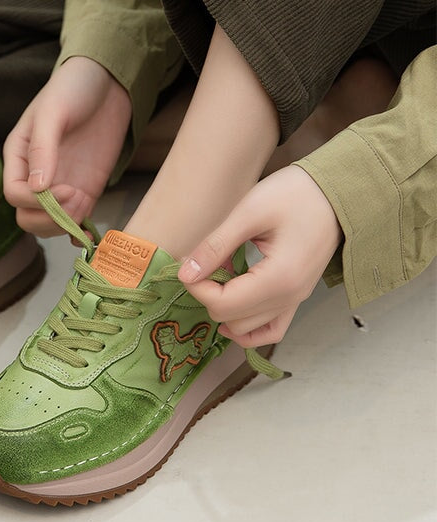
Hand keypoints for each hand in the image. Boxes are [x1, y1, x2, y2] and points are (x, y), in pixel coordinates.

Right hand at [3, 56, 131, 235]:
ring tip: (85, 201)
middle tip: (75, 201)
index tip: (65, 189)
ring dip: (67, 224)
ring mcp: (61, 185)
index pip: (14, 194)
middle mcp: (36, 175)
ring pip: (51, 224)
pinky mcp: (85, 189)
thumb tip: (36, 189)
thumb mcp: (53, 112)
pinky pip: (76, 220)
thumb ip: (43, 149)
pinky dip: (80, 232)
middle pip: (28, 217)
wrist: (107, 82)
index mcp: (19, 156)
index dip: (36, 202)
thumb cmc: (72, 88)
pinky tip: (90, 231)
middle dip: (49, 219)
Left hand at [177, 166, 342, 346]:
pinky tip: (231, 303)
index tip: (188, 261)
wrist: (336, 192)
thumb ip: (215, 247)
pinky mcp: (296, 296)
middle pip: (231, 318)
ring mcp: (295, 300)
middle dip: (207, 293)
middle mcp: (290, 298)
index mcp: (279, 279)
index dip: (196, 286)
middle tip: (202, 261)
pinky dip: (246, 325)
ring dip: (223, 305)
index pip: (223, 305)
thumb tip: (185, 274)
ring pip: (246, 328)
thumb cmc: (295, 194)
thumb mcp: (248, 213)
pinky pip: (270, 329)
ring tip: (220, 271)